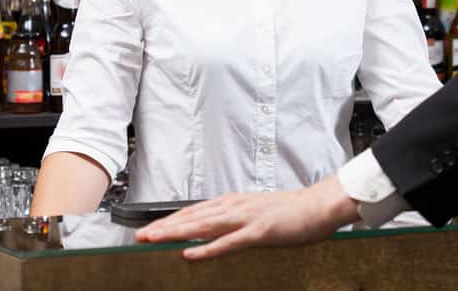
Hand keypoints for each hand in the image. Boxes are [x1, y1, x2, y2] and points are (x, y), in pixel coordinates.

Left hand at [134, 174, 357, 260]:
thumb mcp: (256, 212)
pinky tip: (191, 254)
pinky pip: (229, 243)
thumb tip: (214, 230)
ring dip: (177, 233)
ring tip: (154, 240)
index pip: (195, 211)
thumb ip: (234, 220)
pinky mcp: (259, 232)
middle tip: (140, 236)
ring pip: (204, 226)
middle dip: (165, 227)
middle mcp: (236, 207)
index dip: (170, 221)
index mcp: (234, 202)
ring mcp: (246, 218)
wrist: (318, 206)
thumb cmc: (291, 212)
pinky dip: (208, 249)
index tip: (149, 229)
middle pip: (193, 217)